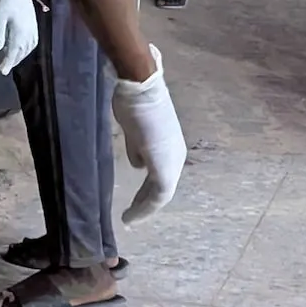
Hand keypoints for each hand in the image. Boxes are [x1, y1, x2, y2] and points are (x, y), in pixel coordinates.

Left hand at [0, 0, 38, 73]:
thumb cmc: (6, 3)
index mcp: (20, 33)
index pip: (14, 52)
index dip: (8, 63)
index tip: (2, 71)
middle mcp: (29, 34)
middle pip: (21, 53)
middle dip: (13, 61)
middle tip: (4, 68)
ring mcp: (33, 31)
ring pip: (28, 50)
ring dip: (20, 56)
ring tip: (11, 61)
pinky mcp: (34, 27)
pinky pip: (32, 44)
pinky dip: (26, 50)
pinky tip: (21, 50)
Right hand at [111, 45, 187, 222]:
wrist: (141, 88)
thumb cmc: (135, 103)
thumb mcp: (134, 129)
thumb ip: (137, 148)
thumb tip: (138, 165)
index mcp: (169, 148)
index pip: (161, 178)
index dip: (147, 193)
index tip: (133, 204)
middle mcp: (175, 157)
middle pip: (162, 189)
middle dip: (146, 204)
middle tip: (131, 217)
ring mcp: (171, 161)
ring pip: (161, 193)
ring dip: (144, 207)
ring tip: (129, 218)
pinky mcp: (164, 165)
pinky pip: (157, 193)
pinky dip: (144, 206)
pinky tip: (131, 214)